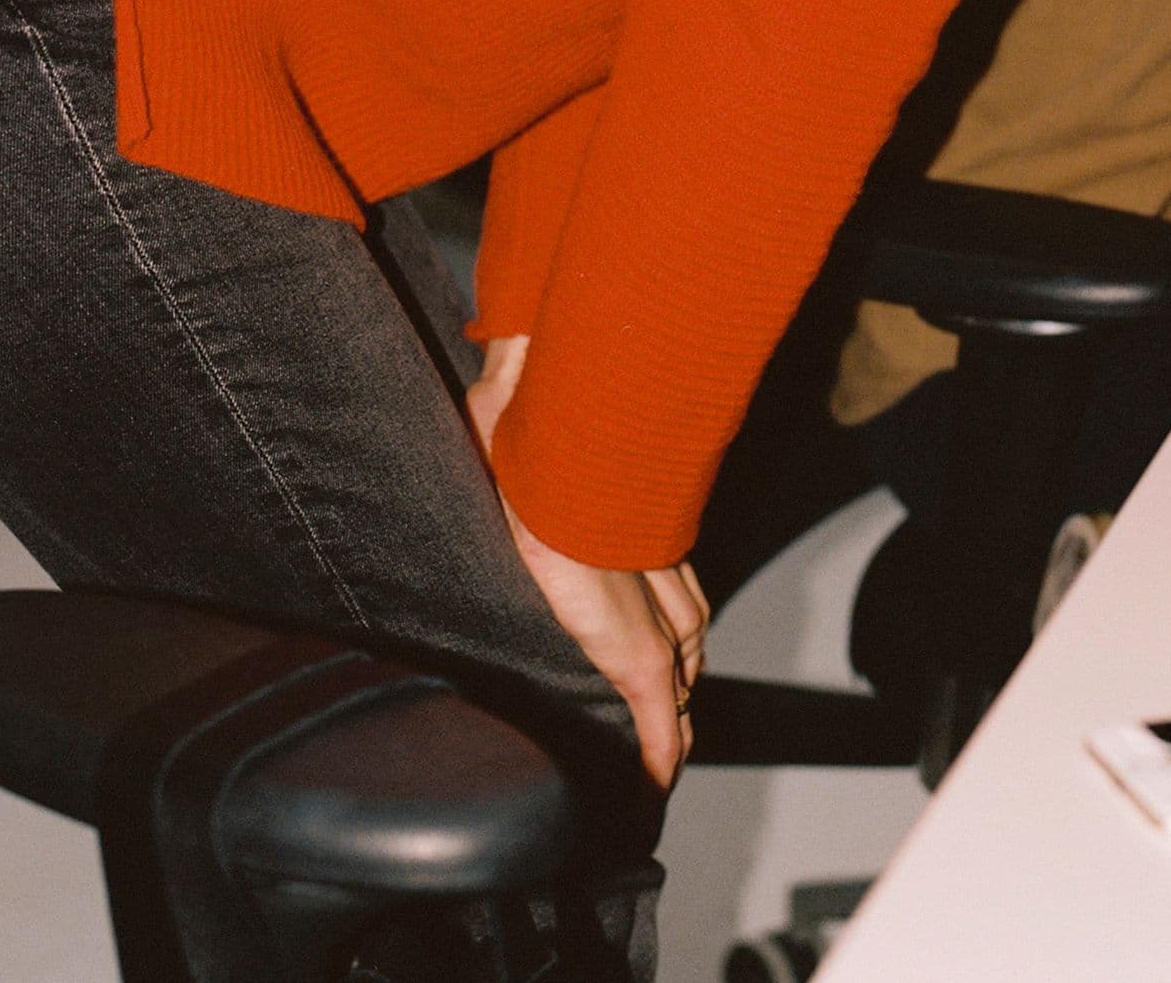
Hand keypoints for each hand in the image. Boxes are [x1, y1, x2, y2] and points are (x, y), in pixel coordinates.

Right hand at [467, 335, 710, 787]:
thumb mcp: (520, 427)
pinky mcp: (634, 648)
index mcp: (630, 515)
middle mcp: (651, 562)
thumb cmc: (529, 424)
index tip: (660, 629)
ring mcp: (649, 606)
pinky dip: (657, 748)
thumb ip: (517, 427)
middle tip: (666, 697)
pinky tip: (655, 779)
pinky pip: (653, 713)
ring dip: (669, 705)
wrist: (550, 441)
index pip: (663, 574)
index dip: (665, 606)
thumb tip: (487, 391)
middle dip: (678, 659)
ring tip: (658, 742)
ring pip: (676, 669)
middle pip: (682, 626)